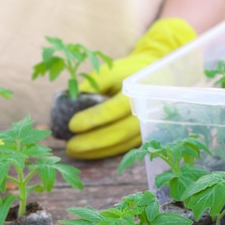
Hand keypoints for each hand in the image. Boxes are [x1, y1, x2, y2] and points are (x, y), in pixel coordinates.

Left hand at [66, 18, 195, 158]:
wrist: (154, 79)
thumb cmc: (127, 74)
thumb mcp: (110, 71)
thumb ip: (93, 84)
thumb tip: (70, 102)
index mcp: (137, 91)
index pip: (113, 109)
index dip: (93, 119)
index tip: (72, 125)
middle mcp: (145, 112)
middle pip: (118, 132)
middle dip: (93, 142)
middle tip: (70, 146)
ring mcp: (146, 127)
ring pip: (121, 145)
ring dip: (96, 151)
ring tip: (74, 151)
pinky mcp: (144, 137)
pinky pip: (123, 149)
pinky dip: (104, 153)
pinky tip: (87, 153)